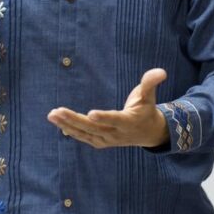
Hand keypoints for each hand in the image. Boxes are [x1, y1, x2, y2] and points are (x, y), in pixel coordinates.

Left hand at [47, 69, 169, 148]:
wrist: (148, 133)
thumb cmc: (146, 109)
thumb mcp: (149, 96)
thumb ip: (151, 83)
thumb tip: (161, 71)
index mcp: (128, 122)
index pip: (115, 120)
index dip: (104, 117)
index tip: (90, 114)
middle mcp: (116, 134)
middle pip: (92, 127)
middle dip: (73, 120)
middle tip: (57, 111)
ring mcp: (107, 140)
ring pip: (84, 133)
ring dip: (67, 125)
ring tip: (51, 115)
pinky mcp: (101, 142)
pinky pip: (84, 137)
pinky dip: (71, 131)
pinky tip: (58, 123)